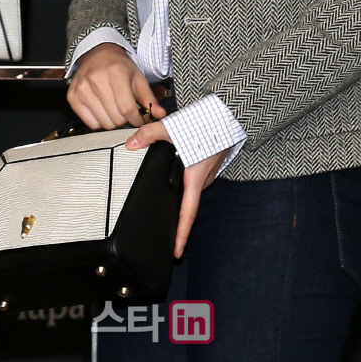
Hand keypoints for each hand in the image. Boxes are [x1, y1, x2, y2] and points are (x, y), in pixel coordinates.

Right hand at [67, 43, 166, 129]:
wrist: (96, 54)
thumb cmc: (118, 66)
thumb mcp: (137, 77)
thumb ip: (148, 97)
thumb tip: (159, 114)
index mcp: (115, 73)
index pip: (127, 108)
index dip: (136, 119)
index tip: (139, 119)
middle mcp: (96, 80)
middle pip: (116, 118)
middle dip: (125, 120)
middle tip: (126, 111)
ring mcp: (82, 89)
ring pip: (103, 123)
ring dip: (112, 121)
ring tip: (114, 109)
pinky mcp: (73, 97)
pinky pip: (90, 123)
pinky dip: (99, 121)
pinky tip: (103, 110)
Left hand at [125, 121, 228, 258]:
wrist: (229, 110)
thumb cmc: (207, 121)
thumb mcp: (173, 127)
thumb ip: (150, 135)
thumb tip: (131, 144)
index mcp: (195, 177)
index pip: (187, 213)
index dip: (182, 234)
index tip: (177, 251)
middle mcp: (204, 177)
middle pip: (188, 202)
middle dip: (177, 215)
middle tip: (165, 228)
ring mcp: (210, 169)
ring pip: (192, 188)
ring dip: (181, 191)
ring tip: (168, 199)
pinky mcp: (211, 160)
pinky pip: (197, 176)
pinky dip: (187, 178)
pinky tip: (179, 169)